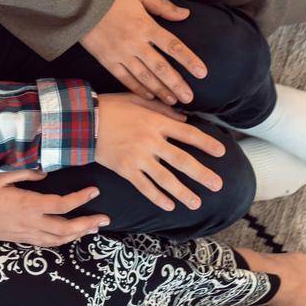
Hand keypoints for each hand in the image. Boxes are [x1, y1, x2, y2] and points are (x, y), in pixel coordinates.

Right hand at [0, 170, 109, 245]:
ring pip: (60, 239)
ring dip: (79, 234)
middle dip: (88, 224)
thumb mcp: (0, 175)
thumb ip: (25, 172)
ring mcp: (28, 233)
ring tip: (94, 228)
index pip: (61, 204)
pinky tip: (70, 236)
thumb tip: (46, 173)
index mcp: (29, 204)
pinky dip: (64, 240)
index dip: (80, 199)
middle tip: (105, 219)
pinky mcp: (23, 239)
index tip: (95, 191)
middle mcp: (32, 222)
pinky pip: (49, 243)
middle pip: (66, 228)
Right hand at [81, 0, 206, 104]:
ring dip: (160, 90)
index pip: (173, 45)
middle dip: (176, 84)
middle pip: (160, 67)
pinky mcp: (108, 61)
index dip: (189, 60)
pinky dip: (138, 89)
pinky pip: (125, 78)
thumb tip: (185, 14)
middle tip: (189, 98)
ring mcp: (121, 54)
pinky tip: (149, 97)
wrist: (81, 1)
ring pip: (144, 77)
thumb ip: (163, 7)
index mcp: (145, 25)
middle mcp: (135, 42)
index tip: (202, 73)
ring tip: (174, 101)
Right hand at [95, 94, 226, 211]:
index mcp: (155, 122)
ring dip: (183, 192)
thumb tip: (184, 118)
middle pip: (181, 160)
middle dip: (202, 174)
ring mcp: (138, 158)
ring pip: (166, 179)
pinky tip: (169, 205)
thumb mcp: (137, 99)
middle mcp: (150, 142)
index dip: (206, 143)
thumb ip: (162, 109)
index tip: (221, 152)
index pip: (187, 134)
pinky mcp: (126, 170)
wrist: (83, 121)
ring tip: (197, 203)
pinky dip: (158, 197)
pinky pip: (145, 187)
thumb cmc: (110, 106)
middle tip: (217, 185)